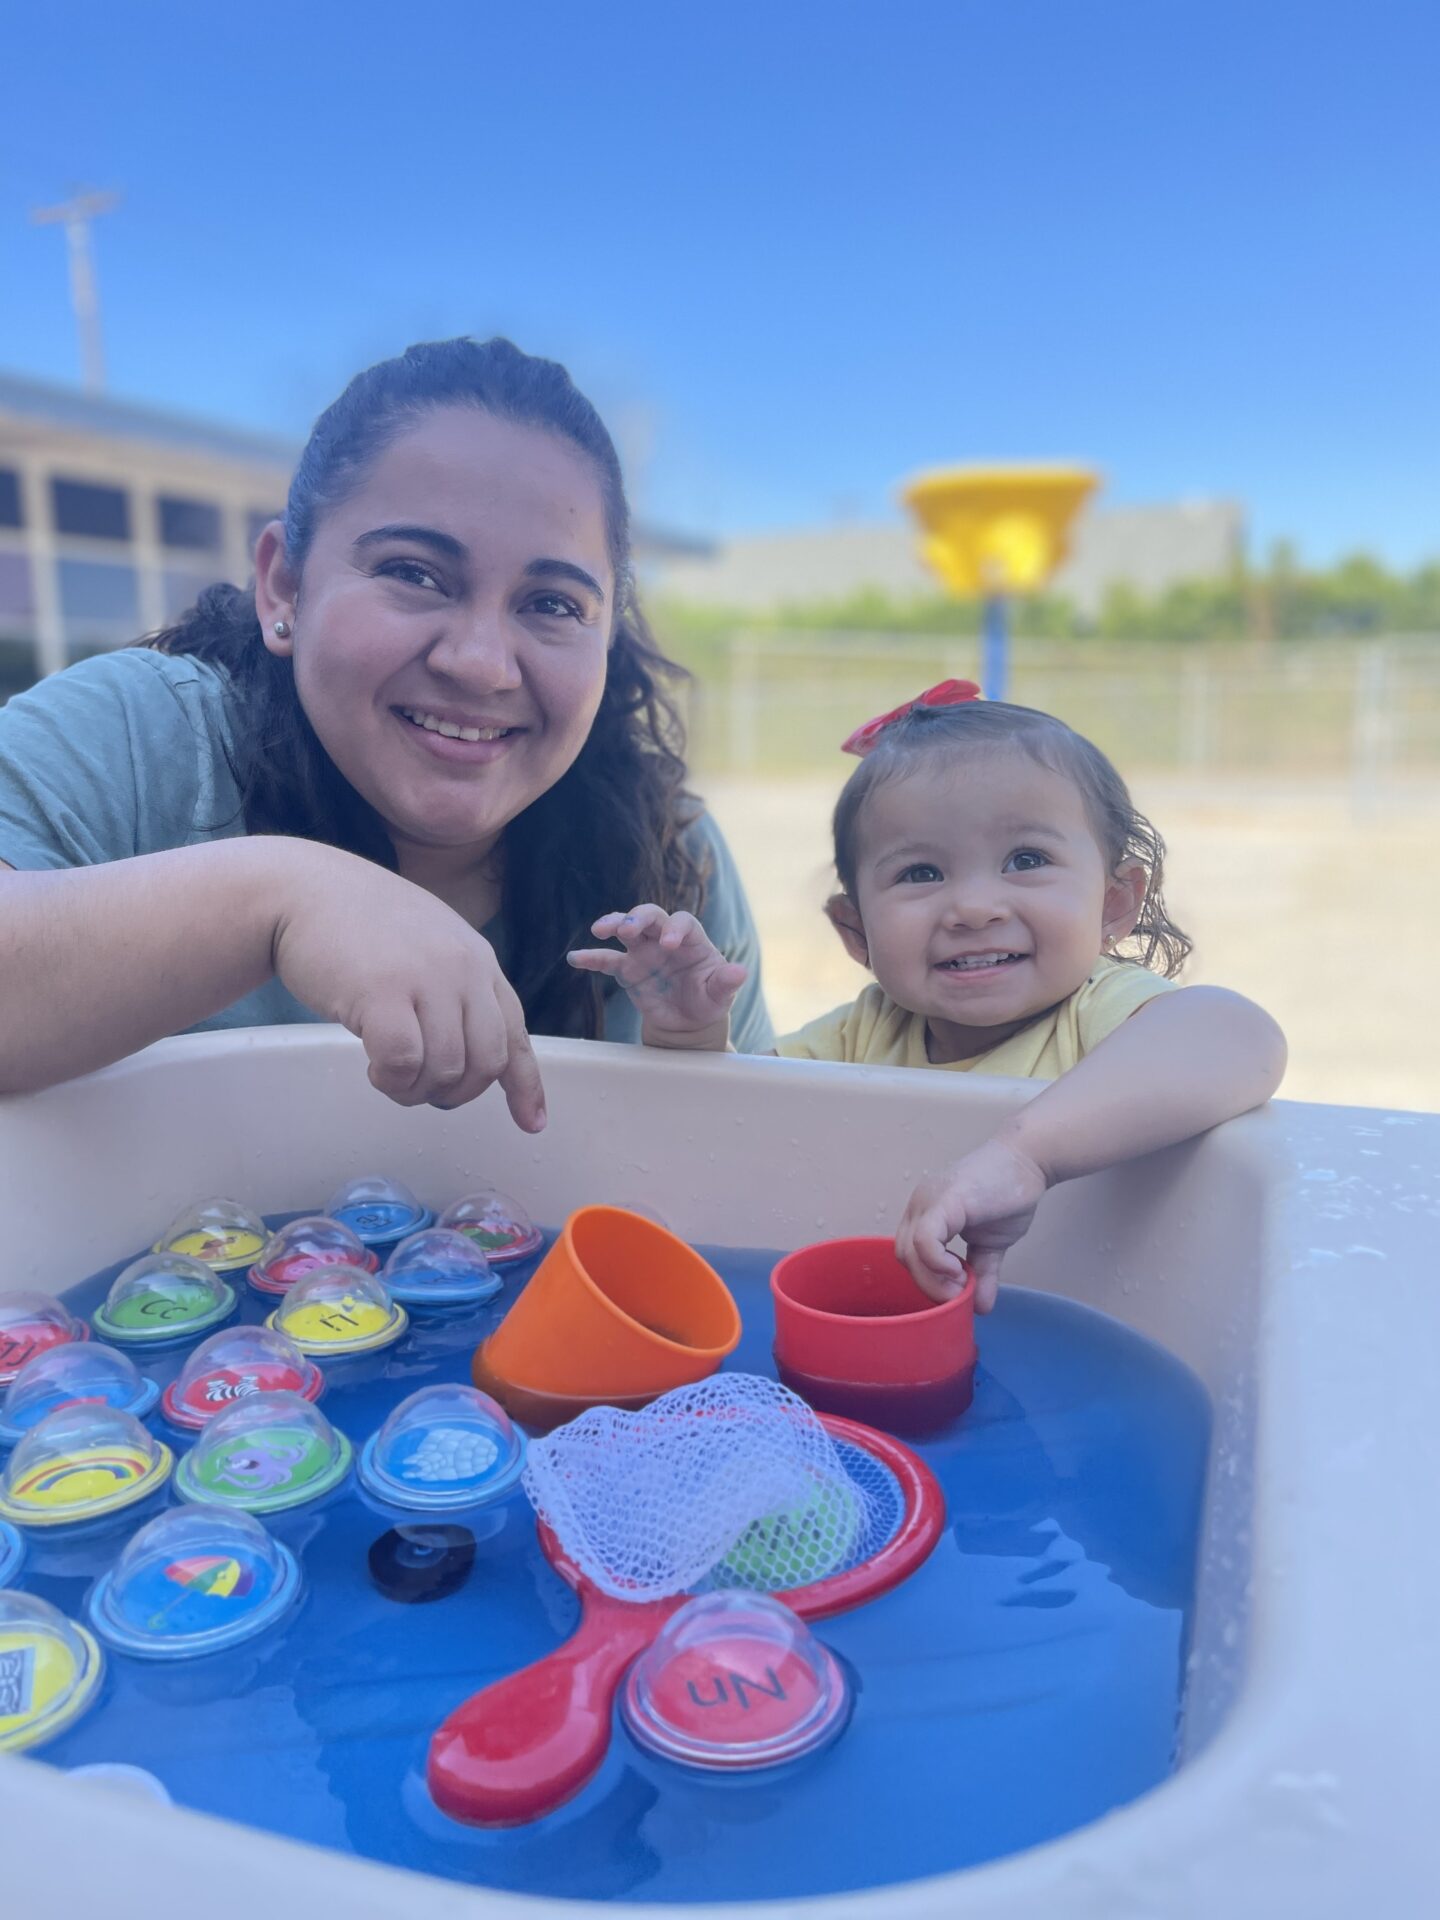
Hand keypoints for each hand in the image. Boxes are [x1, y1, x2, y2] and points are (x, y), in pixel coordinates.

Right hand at [271, 849, 545, 1125]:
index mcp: (478, 960)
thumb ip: (455, 989)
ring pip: (447, 1069)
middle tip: (422, 1089)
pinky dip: (391, 1080)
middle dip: (458, 1093)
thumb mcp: (427, 947)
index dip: (526, 1085)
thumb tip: (467, 1057)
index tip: (532, 1124)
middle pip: (487, 1061)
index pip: (515, 1032)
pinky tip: (372, 1068)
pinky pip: (404, 1063)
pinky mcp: (383, 993)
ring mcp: (426, 978)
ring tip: (388, 1074)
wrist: (301, 890)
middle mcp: (463, 968)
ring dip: (417, 1090)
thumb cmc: (357, 925)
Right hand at [567, 905, 746, 1049]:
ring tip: (600, 929)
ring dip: (613, 923)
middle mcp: (664, 939)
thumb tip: (740, 972)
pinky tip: (575, 958)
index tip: (668, 944)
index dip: (674, 929)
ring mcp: (643, 953)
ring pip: (626, 929)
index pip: (682, 923)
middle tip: (628, 929)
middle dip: (638, 918)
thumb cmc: (708, 1000)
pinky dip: (591, 958)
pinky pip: (607, 960)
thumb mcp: (720, 994)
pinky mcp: (627, 970)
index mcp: (691, 940)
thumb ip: (727, 982)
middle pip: (650, 916)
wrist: (688, 1022)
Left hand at [895, 1136, 1050, 1311]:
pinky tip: (959, 1270)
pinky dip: (937, 1263)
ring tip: (963, 1285)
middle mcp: (919, 1207)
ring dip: (933, 1280)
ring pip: (909, 1252)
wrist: (1028, 1161)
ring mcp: (929, 1202)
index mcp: (925, 1216)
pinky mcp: (945, 1202)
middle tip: (959, 1295)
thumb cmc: (1007, 1194)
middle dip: (929, 1285)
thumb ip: (982, 1274)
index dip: (929, 1281)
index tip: (959, 1291)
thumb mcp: (991, 1245)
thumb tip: (982, 1308)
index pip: (910, 1257)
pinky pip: (925, 1240)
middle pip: (904, 1257)